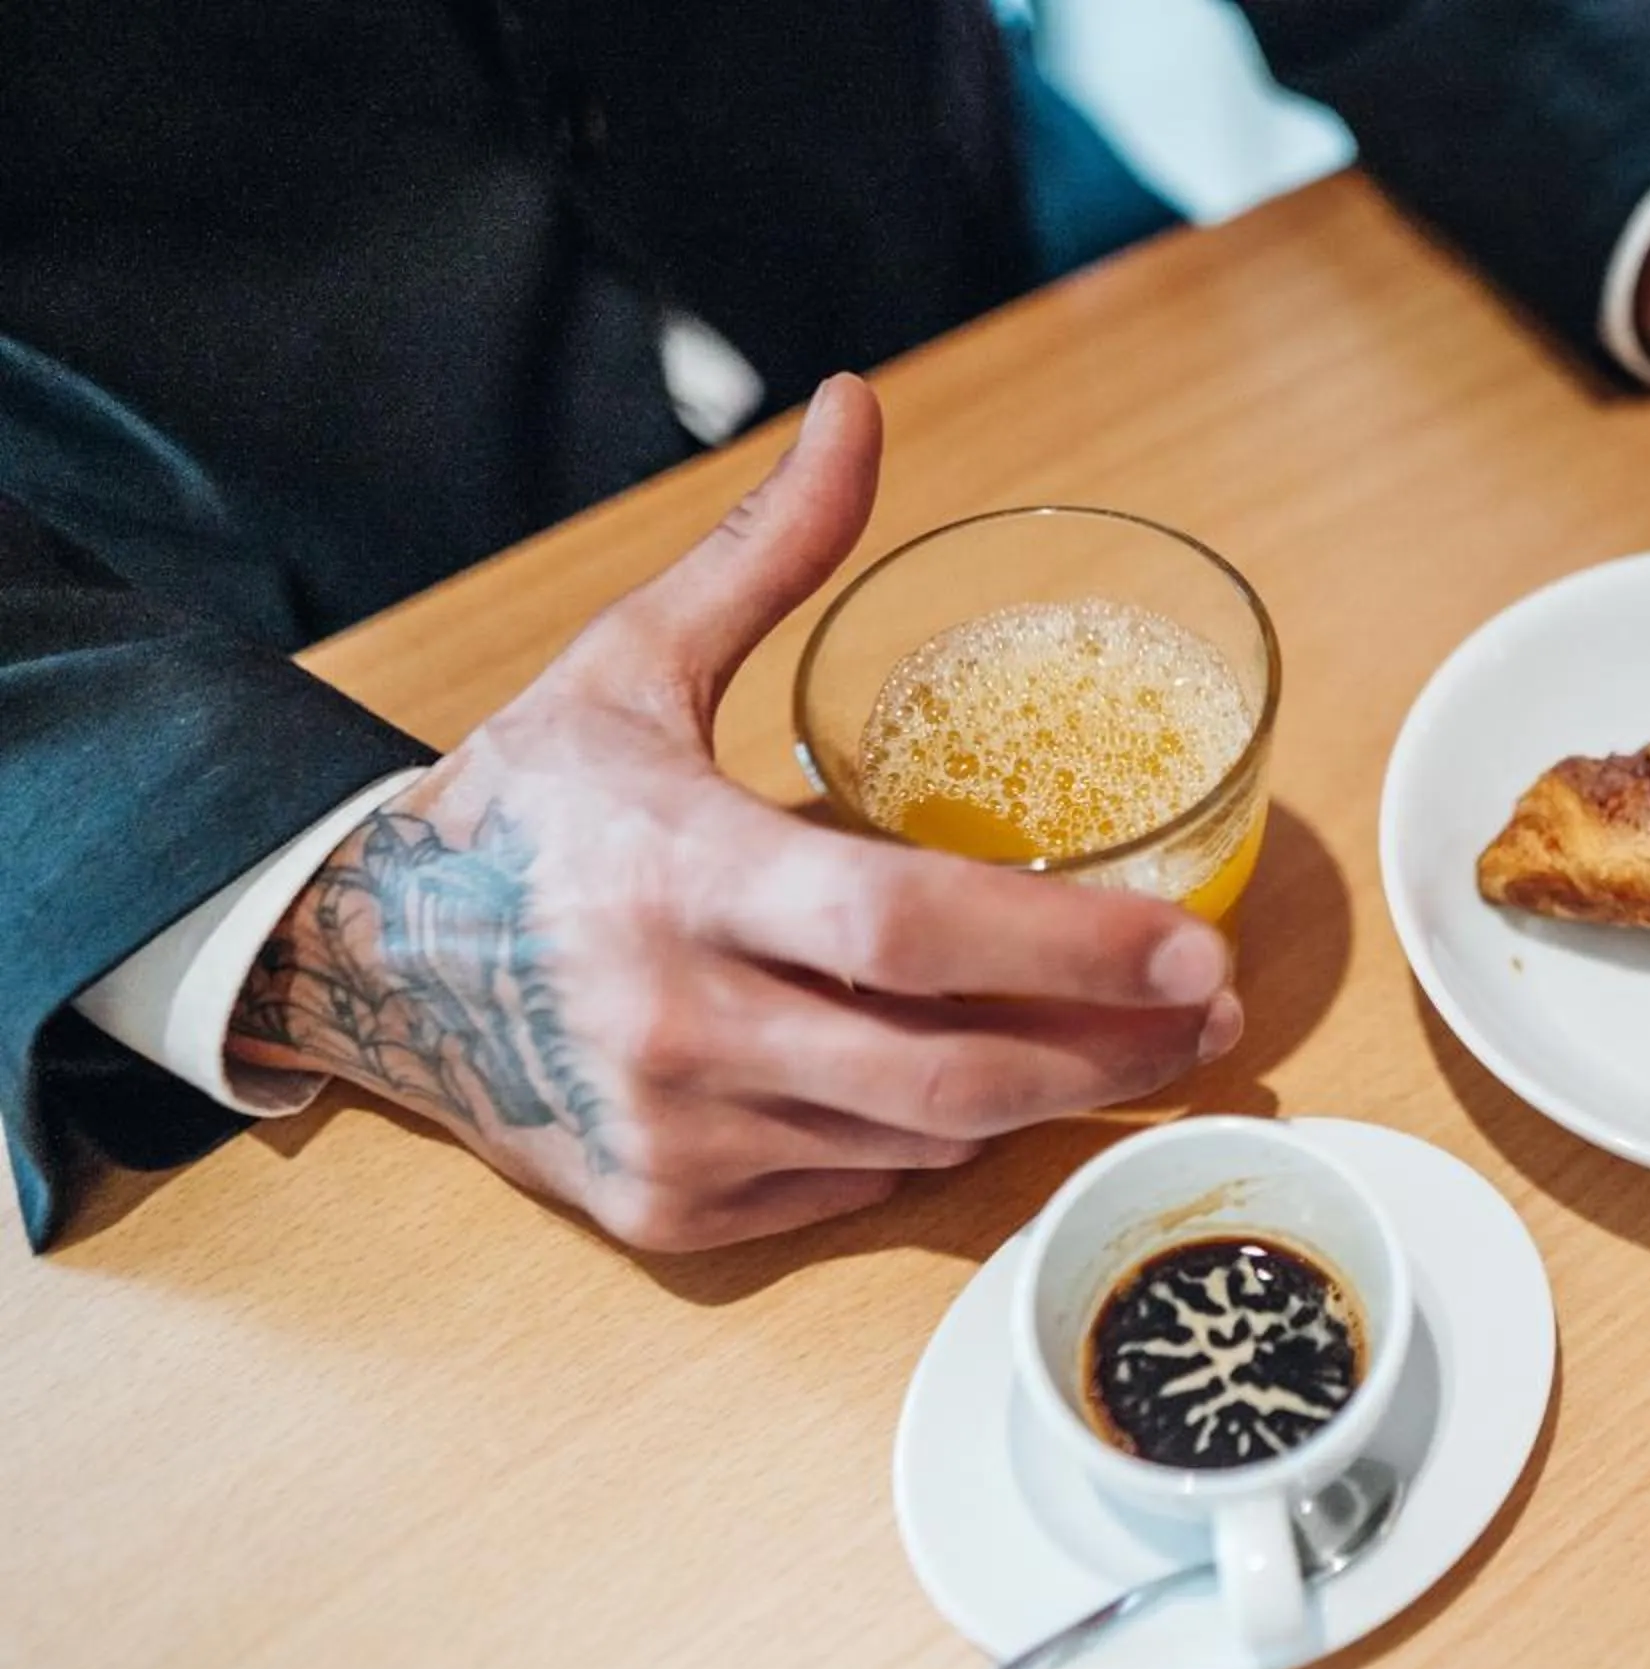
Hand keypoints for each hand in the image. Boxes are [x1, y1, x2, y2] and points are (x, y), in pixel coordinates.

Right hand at [229, 376, 1241, 1251]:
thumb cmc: (530, 810)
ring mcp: (676, 1135)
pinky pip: (862, 1189)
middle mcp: (678, 1024)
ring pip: (922, 1139)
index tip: (1196, 946)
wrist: (372, 967)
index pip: (904, 930)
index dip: (1069, 949)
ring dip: (1050, 1096)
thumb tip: (860, 406)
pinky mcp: (675, 1217)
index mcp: (678, 874)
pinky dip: (940, 1137)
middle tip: (1212, 1011)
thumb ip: (765, 553)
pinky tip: (990, 1081)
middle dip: (1111, 1053)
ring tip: (1145, 1042)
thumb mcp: (630, 664)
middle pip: (949, 1070)